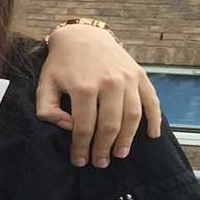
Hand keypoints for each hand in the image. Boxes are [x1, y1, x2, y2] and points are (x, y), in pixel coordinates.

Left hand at [36, 22, 163, 168]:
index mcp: (83, 87)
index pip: (84, 127)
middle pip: (109, 125)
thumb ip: (47, 109)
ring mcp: (127, 79)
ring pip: (132, 117)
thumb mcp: (45, 85)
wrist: (83, 36)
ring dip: (127, 140)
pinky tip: (152, 136)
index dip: (81, 148)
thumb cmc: (61, 65)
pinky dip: (155, 119)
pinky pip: (152, 101)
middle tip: (100, 163)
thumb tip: (67, 127)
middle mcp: (109, 83)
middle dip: (103, 149)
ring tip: (119, 154)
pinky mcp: (140, 75)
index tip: (79, 161)